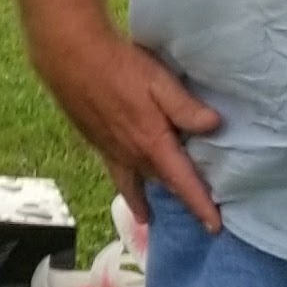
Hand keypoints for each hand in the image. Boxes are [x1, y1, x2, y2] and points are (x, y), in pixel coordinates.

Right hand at [32, 18, 223, 232]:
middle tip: (195, 215)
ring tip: (150, 216)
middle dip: (180, 201)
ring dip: (149, 199)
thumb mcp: (159, 81)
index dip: (200, 205)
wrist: (72, 59)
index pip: (182, 182)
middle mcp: (133, 155)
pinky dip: (127, 189)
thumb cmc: (118, 66)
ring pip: (138, 183)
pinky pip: (119, 175)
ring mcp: (113, 151)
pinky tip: (128, 190)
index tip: (214, 227)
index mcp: (152, 142)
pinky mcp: (98, 144)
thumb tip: (214, 126)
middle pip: (162, 184)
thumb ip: (185, 107)